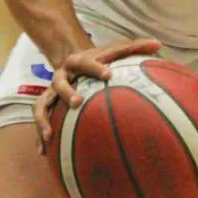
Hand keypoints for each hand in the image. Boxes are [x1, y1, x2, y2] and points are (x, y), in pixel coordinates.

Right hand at [32, 38, 162, 145]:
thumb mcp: (113, 52)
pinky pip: (41, 122)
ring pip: (41, 105)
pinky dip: (39, 137)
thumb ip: (134, 48)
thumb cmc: (98, 61)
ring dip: (43, 119)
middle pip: (59, 83)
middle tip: (77, 103)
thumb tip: (157, 44)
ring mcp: (51, 93)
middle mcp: (60, 77)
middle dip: (67, 92)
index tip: (108, 74)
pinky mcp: (48, 107)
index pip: (85, 62)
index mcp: (77, 62)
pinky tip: (43, 152)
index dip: (95, 68)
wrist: (72, 63)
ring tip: (49, 135)